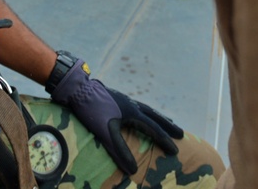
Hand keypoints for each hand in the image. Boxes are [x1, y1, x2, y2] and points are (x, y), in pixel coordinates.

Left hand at [48, 57, 182, 173]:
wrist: (77, 88)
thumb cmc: (91, 109)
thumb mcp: (105, 131)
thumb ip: (119, 150)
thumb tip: (133, 171)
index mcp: (132, 111)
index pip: (152, 128)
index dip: (164, 140)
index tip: (176, 150)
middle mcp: (131, 103)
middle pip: (154, 115)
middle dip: (167, 125)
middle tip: (181, 133)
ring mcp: (123, 99)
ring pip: (145, 109)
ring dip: (157, 117)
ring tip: (166, 121)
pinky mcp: (115, 98)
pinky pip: (135, 106)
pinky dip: (143, 112)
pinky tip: (140, 114)